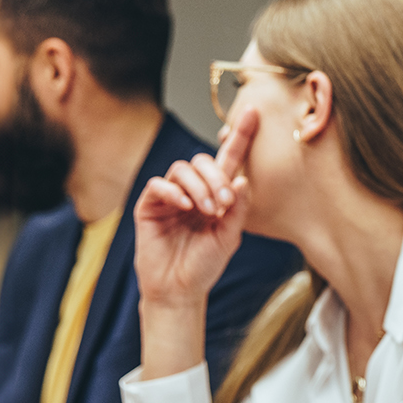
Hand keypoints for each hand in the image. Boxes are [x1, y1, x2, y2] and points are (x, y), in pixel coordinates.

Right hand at [134, 105, 256, 311]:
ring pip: (182, 169)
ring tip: (207, 210)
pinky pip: (158, 184)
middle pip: (204, 160)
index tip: (254, 112)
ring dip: (199, 186)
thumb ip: (238, 209)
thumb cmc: (204, 265)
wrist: (179, 290)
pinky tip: (184, 206)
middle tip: (225, 202)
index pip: (228, 159)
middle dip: (217, 177)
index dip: (240, 135)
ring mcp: (170, 196)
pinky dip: (172, 191)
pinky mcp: (149, 206)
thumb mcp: (229, 236)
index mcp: (216, 194)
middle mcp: (193, 190)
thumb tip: (244, 179)